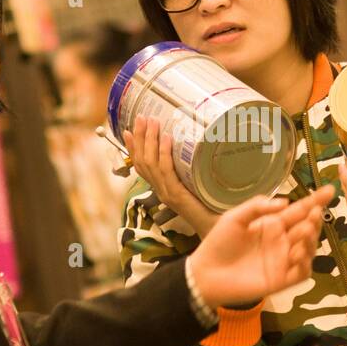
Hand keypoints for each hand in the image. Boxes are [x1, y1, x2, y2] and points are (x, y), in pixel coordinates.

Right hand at [124, 116, 220, 235]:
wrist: (217, 228)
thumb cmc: (211, 207)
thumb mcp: (196, 184)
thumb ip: (191, 170)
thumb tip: (195, 146)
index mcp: (162, 188)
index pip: (141, 166)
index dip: (133, 148)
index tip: (129, 130)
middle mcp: (160, 191)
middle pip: (142, 161)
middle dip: (140, 138)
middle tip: (141, 117)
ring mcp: (166, 193)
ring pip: (150, 163)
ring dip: (150, 140)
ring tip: (152, 121)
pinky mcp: (176, 195)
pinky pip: (166, 171)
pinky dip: (164, 152)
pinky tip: (166, 138)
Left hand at [187, 185, 334, 308]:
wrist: (206, 273)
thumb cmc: (219, 244)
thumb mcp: (235, 218)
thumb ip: (258, 207)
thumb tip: (286, 202)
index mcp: (273, 224)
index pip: (298, 211)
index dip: (314, 201)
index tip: (329, 190)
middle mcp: (282, 242)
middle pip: (307, 229)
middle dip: (314, 220)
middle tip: (314, 212)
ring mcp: (283, 261)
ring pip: (308, 250)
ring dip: (311, 240)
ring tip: (305, 230)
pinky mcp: (281, 280)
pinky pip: (301, 273)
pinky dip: (304, 263)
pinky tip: (297, 254)